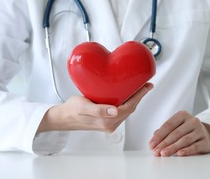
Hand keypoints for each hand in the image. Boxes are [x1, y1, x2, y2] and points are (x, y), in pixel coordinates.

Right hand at [38, 83, 153, 132]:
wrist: (63, 117)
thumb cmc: (72, 111)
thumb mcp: (83, 107)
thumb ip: (98, 110)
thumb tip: (114, 112)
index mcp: (107, 121)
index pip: (129, 107)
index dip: (139, 96)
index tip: (146, 86)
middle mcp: (110, 124)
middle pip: (130, 108)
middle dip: (139, 96)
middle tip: (146, 85)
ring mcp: (109, 123)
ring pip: (126, 110)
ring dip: (134, 99)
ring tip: (139, 88)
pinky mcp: (106, 120)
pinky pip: (120, 110)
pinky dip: (126, 101)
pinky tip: (126, 94)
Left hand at [149, 111, 209, 156]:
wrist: (205, 134)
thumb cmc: (186, 131)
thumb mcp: (176, 127)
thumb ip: (164, 132)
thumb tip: (154, 140)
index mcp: (182, 115)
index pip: (168, 125)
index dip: (159, 135)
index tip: (152, 144)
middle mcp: (192, 121)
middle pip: (176, 133)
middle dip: (164, 143)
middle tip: (156, 151)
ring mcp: (200, 131)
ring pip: (185, 140)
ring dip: (173, 148)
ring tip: (164, 153)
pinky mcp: (206, 141)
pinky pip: (195, 146)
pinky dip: (187, 150)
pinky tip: (179, 153)